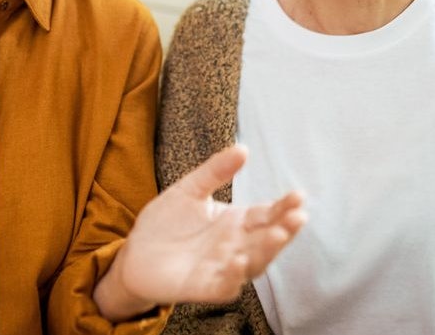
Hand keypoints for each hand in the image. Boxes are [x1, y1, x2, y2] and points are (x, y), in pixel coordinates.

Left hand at [95, 145, 306, 319]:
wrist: (135, 253)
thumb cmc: (166, 222)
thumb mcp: (190, 189)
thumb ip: (215, 171)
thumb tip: (243, 147)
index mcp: (236, 222)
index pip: (266, 214)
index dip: (284, 206)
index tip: (299, 195)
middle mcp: (236, 246)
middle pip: (267, 239)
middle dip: (284, 229)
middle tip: (298, 216)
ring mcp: (222, 268)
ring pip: (254, 264)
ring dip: (267, 251)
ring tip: (277, 235)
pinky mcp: (204, 287)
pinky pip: (225, 286)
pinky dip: (234, 276)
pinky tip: (238, 261)